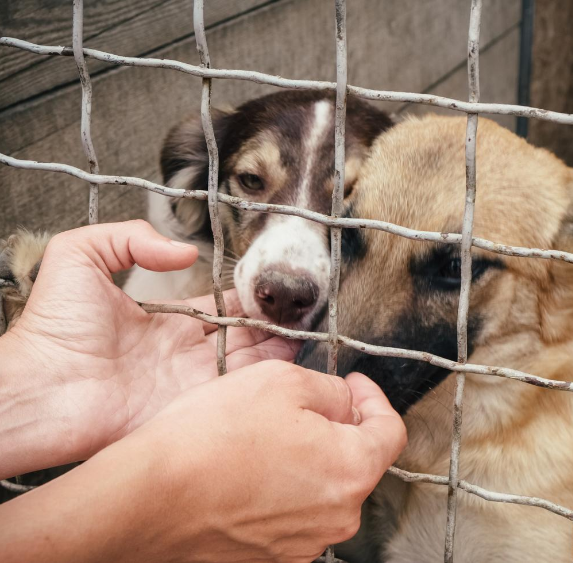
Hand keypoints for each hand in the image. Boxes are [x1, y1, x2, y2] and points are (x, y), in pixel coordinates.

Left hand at [0, 220, 298, 477]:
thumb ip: (131, 237)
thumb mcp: (80, 256)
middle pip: (240, 337)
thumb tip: (185, 253)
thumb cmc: (52, 326)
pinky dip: (260, 381)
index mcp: (165, 322)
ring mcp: (189, 383)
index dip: (246, 300)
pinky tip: (286, 363)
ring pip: (244, 364)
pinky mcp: (190, 411)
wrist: (39, 387)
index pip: (218, 308)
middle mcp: (182, 353)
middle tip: (298, 313)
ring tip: (302, 332)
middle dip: (269, 325)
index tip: (271, 290)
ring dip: (273, 350)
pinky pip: (233, 394)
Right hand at [0, 362, 407, 562]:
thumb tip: (344, 401)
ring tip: (265, 435)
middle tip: (304, 403)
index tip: (355, 384)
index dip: (374, 398)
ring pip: (323, 486)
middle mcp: (336, 517)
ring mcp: (303, 543)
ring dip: (308, 457)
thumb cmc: (211, 438)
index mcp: (351, 470)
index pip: (391, 430)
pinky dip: (283, 487)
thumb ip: (331, 389)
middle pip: (357, 460)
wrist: (145, 498)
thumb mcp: (283, 380)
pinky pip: (293, 512)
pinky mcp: (270, 557)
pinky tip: (249, 468)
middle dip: (339, 426)